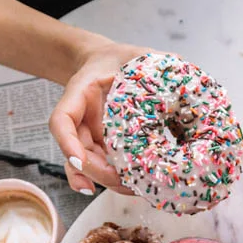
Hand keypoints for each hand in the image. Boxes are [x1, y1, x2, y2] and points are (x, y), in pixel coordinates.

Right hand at [49, 42, 151, 193]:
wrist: (111, 64)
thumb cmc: (121, 58)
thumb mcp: (137, 54)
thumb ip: (155, 59)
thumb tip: (180, 65)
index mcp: (80, 92)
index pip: (62, 120)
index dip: (67, 143)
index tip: (78, 159)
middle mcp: (81, 118)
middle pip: (76, 153)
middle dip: (96, 171)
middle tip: (120, 181)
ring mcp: (91, 134)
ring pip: (88, 165)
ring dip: (106, 181)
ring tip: (131, 188)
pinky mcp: (103, 145)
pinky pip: (100, 167)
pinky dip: (109, 181)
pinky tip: (126, 189)